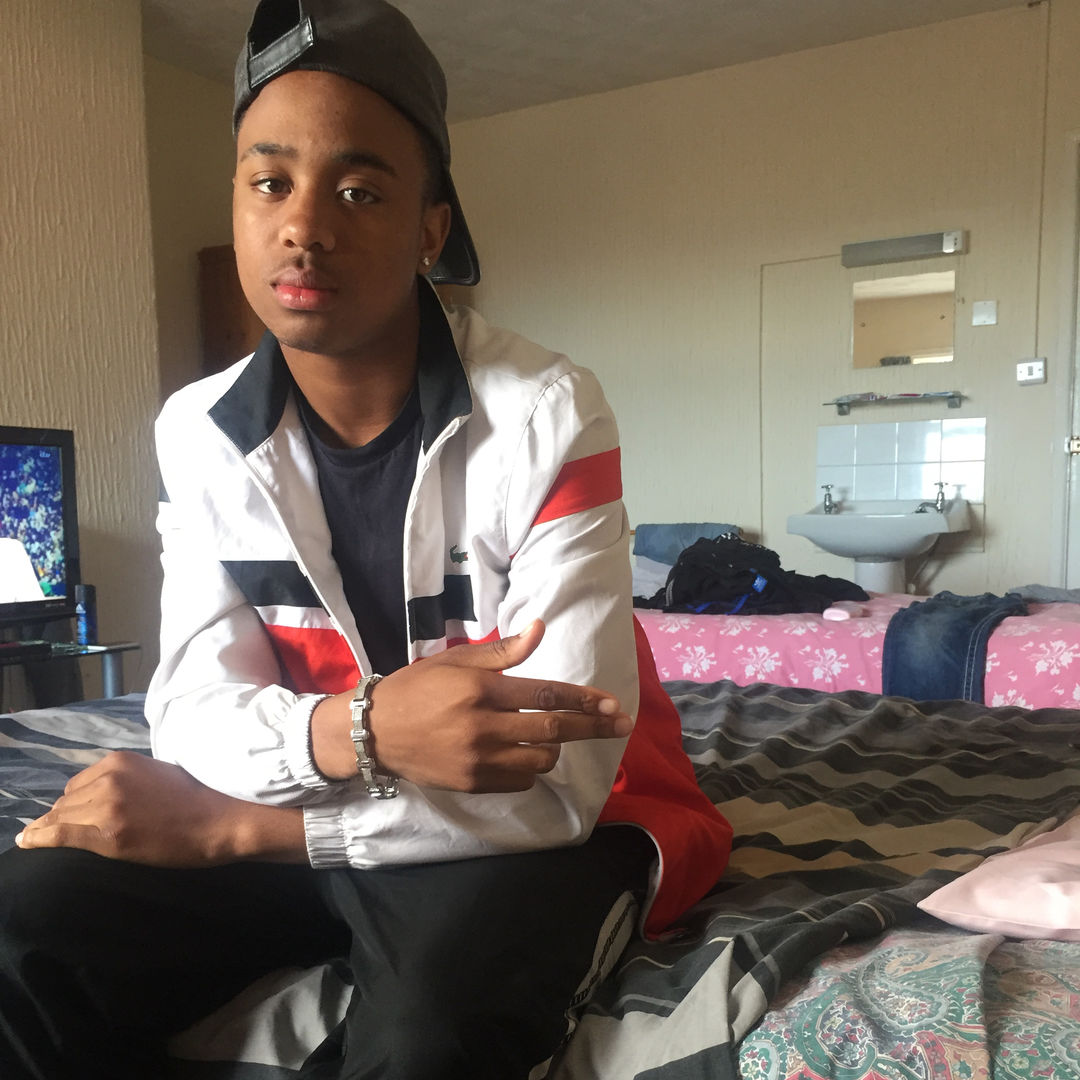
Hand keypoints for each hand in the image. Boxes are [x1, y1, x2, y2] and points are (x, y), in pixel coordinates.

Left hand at [15, 751, 306, 864]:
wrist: (218, 820)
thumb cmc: (196, 799)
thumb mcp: (156, 775)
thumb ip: (125, 780)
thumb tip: (93, 797)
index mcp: (120, 761)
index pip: (79, 783)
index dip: (75, 801)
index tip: (72, 814)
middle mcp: (108, 779)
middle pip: (68, 801)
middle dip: (65, 815)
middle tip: (65, 831)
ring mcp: (106, 807)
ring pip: (62, 818)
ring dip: (56, 828)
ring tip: (40, 838)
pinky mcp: (107, 834)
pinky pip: (60, 834)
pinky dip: (39, 838)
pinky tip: (27, 841)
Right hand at [311, 619, 633, 791]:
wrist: (372, 732)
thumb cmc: (416, 688)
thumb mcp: (456, 661)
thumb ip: (503, 651)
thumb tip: (540, 628)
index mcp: (481, 690)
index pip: (545, 694)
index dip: (584, 700)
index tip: (612, 704)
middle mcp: (482, 726)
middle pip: (553, 730)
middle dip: (593, 727)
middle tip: (622, 725)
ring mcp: (477, 760)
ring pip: (540, 760)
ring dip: (556, 748)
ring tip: (554, 737)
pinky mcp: (471, 784)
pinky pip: (519, 782)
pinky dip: (530, 769)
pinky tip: (524, 756)